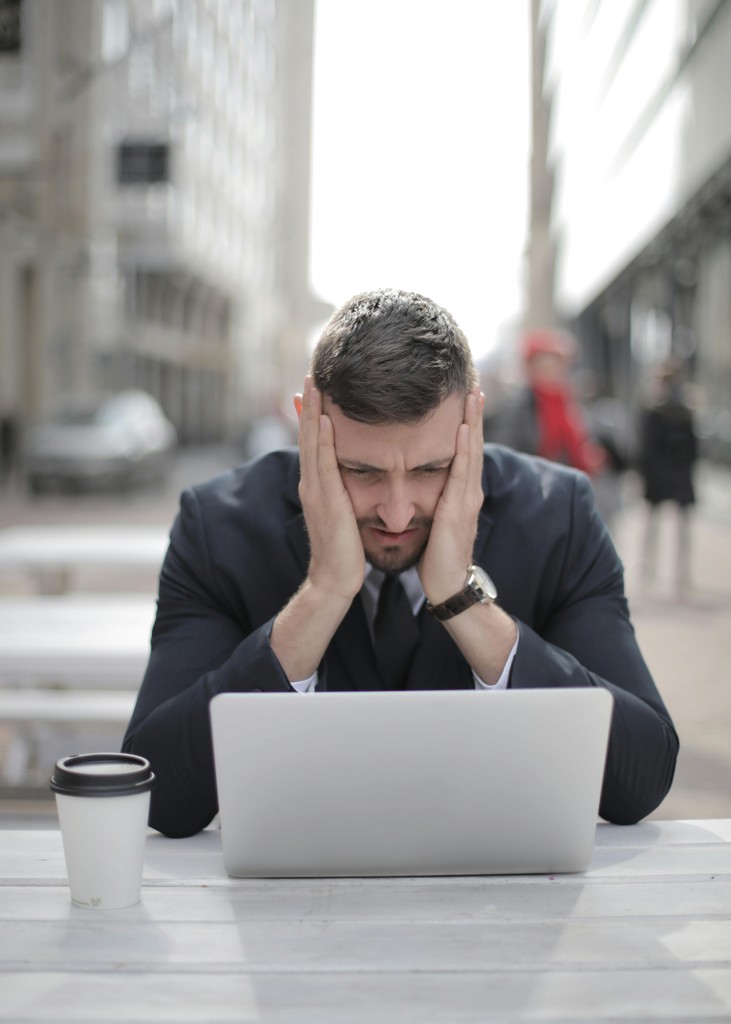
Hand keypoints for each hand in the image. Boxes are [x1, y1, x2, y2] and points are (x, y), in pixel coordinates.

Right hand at [295, 376, 365, 599]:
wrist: (335, 579)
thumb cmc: (343, 550)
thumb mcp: (342, 513)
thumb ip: (341, 493)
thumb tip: (347, 479)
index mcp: (317, 485)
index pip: (314, 442)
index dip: (314, 414)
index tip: (317, 387)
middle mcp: (312, 483)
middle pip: (308, 435)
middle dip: (310, 404)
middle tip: (311, 373)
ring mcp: (315, 490)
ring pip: (311, 443)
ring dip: (313, 412)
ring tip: (314, 384)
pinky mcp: (325, 500)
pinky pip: (323, 463)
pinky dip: (321, 439)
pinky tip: (323, 419)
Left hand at [418, 388, 484, 602]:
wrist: (447, 585)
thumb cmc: (437, 556)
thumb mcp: (435, 521)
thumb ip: (434, 501)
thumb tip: (421, 486)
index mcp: (461, 493)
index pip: (464, 450)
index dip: (465, 423)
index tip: (463, 396)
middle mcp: (468, 491)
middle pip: (472, 443)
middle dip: (473, 414)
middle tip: (472, 383)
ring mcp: (467, 499)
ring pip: (471, 452)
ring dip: (472, 422)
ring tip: (472, 395)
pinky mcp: (459, 509)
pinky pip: (462, 472)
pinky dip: (463, 448)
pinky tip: (462, 429)